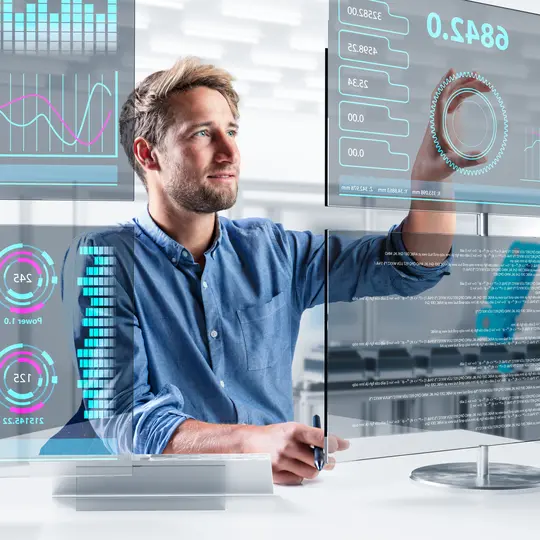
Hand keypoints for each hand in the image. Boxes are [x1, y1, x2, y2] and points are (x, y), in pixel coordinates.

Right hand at [242, 422, 349, 484]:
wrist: (249, 442)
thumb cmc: (274, 435)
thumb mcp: (293, 428)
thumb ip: (314, 435)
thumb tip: (338, 443)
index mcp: (293, 431)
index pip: (319, 437)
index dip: (333, 442)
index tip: (340, 445)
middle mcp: (287, 446)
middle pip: (318, 460)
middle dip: (328, 460)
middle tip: (330, 459)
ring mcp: (281, 462)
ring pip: (311, 473)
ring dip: (315, 469)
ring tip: (312, 463)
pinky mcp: (276, 474)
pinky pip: (298, 479)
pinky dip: (301, 475)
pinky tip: (297, 467)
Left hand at [412, 68, 491, 182]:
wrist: (429, 170)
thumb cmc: (436, 168)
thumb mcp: (449, 166)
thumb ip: (464, 161)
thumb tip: (484, 157)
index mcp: (436, 127)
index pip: (438, 101)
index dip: (444, 86)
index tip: (452, 71)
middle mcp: (439, 118)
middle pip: (449, 94)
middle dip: (463, 83)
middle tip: (482, 80)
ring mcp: (444, 117)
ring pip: (455, 95)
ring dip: (469, 87)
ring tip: (488, 86)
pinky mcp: (450, 120)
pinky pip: (458, 100)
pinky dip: (468, 92)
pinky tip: (481, 89)